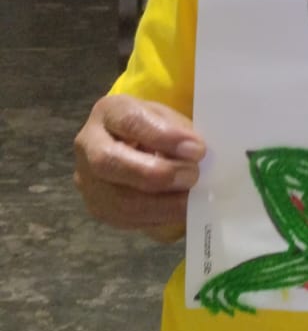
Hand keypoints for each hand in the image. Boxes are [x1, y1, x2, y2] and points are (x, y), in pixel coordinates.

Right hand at [74, 94, 205, 240]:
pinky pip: (127, 219)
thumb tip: (195, 153)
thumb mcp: (168, 118)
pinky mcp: (98, 208)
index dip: (163, 136)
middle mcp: (89, 145)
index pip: (129, 121)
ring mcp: (88, 180)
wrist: (134, 150)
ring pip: (119, 200)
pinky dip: (159, 217)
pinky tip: (180, 211)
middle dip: (157, 174)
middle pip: (109, 162)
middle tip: (192, 176)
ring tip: (191, 199)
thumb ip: (178, 131)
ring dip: (162, 204)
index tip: (197, 149)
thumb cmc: (156, 130)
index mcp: (109, 112)